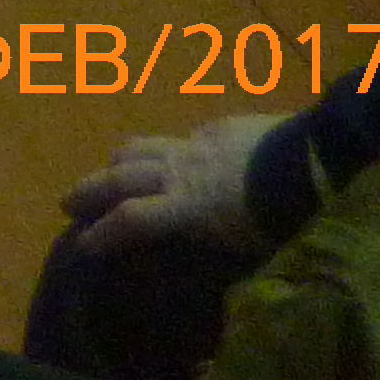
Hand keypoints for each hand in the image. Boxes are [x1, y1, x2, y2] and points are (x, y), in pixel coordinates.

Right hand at [61, 114, 269, 255]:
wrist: (311, 156)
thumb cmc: (285, 212)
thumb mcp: (247, 244)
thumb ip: (209, 240)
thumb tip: (191, 250)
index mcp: (187, 203)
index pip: (130, 218)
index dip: (102, 232)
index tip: (81, 245)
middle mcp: (180, 169)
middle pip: (120, 175)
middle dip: (90, 189)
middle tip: (67, 201)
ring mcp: (196, 144)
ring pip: (141, 146)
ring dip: (118, 162)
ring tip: (110, 172)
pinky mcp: (216, 129)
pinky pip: (180, 139)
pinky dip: (167, 153)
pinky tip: (179, 162)